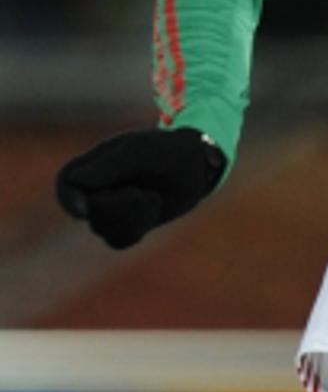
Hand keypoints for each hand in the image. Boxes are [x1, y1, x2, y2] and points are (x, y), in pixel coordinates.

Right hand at [56, 128, 225, 248]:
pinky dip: (139, 227)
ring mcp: (108, 211)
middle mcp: (94, 190)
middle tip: (141, 191)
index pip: (67, 185)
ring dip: (134, 216)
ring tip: (152, 196)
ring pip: (104, 230)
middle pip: (89, 213)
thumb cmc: (165, 151)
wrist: (196, 165)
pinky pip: (120, 241)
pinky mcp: (125, 227)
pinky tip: (153, 209)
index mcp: (90, 166)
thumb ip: (108, 166)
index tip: (83, 211)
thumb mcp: (139, 152)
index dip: (70, 200)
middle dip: (118, 206)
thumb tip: (75, 182)